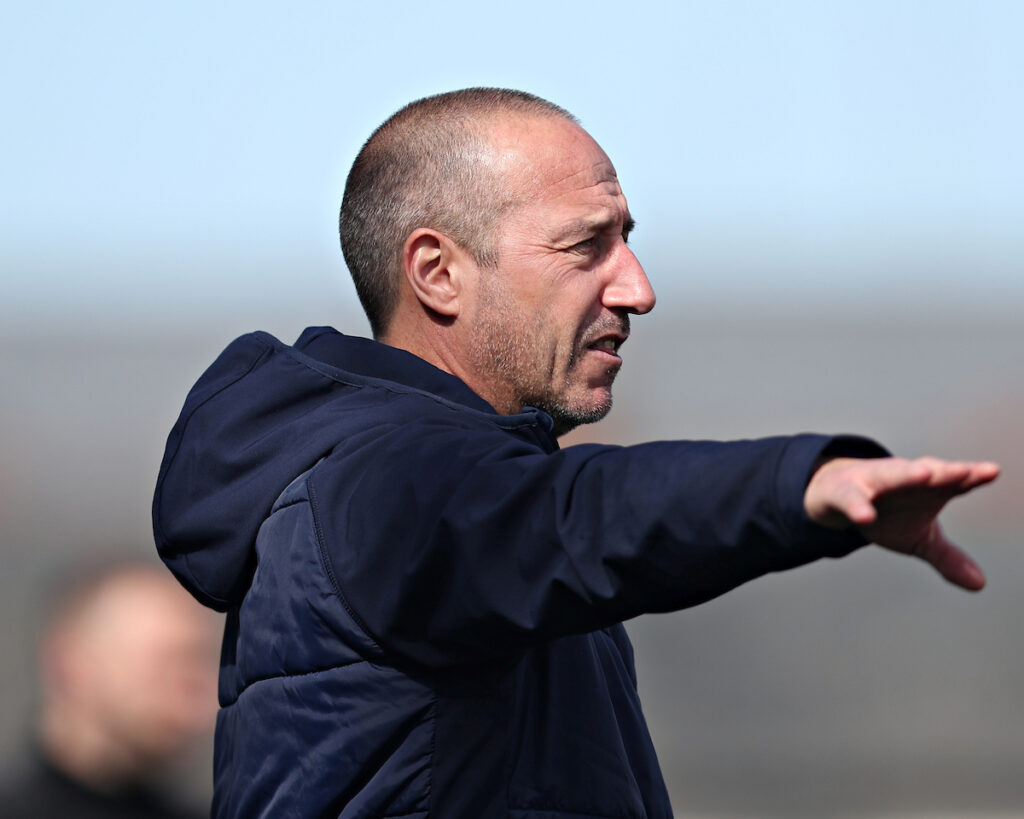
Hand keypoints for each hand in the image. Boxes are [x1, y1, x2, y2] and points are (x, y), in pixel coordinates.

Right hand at [804, 456, 999, 590]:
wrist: (838, 494)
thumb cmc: (887, 512)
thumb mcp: (919, 538)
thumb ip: (948, 557)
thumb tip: (979, 584)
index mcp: (926, 488)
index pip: (953, 481)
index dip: (971, 476)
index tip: (991, 472)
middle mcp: (903, 479)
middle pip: (928, 472)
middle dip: (946, 471)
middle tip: (964, 472)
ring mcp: (872, 482)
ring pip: (890, 476)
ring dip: (907, 474)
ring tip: (925, 474)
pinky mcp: (845, 492)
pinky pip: (851, 499)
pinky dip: (858, 505)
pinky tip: (866, 515)